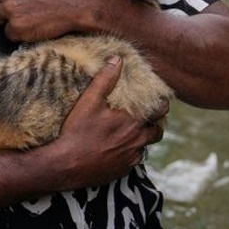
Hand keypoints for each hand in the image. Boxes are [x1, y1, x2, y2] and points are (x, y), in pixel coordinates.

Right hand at [41, 57, 166, 189]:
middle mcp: (137, 140)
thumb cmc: (77, 131)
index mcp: (133, 121)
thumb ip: (105, 78)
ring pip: (146, 146)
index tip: (159, 101)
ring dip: (142, 139)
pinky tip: (118, 148)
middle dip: (154, 124)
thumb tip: (118, 59)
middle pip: (157, 131)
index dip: (162, 105)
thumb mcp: (89, 100)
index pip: (160, 111)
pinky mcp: (123, 170)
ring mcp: (131, 157)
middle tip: (146, 118)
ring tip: (131, 132)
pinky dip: (130, 153)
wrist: (66, 165)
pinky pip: (134, 159)